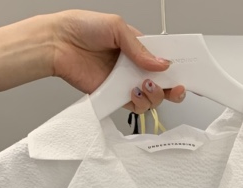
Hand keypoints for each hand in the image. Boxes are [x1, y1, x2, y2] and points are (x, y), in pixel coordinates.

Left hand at [50, 10, 185, 112]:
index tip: (184, 72)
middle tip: (175, 87)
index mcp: (138, 47)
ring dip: (155, 95)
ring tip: (146, 84)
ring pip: (151, 97)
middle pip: (162, 83)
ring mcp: (125, 82)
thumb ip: (140, 48)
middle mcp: (134, 66)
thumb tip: (161, 64)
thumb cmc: (81, 28)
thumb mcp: (116, 27)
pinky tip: (133, 91)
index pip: (163, 59)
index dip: (176, 67)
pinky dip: (139, 102)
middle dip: (173, 87)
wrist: (58, 44)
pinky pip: (134, 106)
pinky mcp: (114, 96)